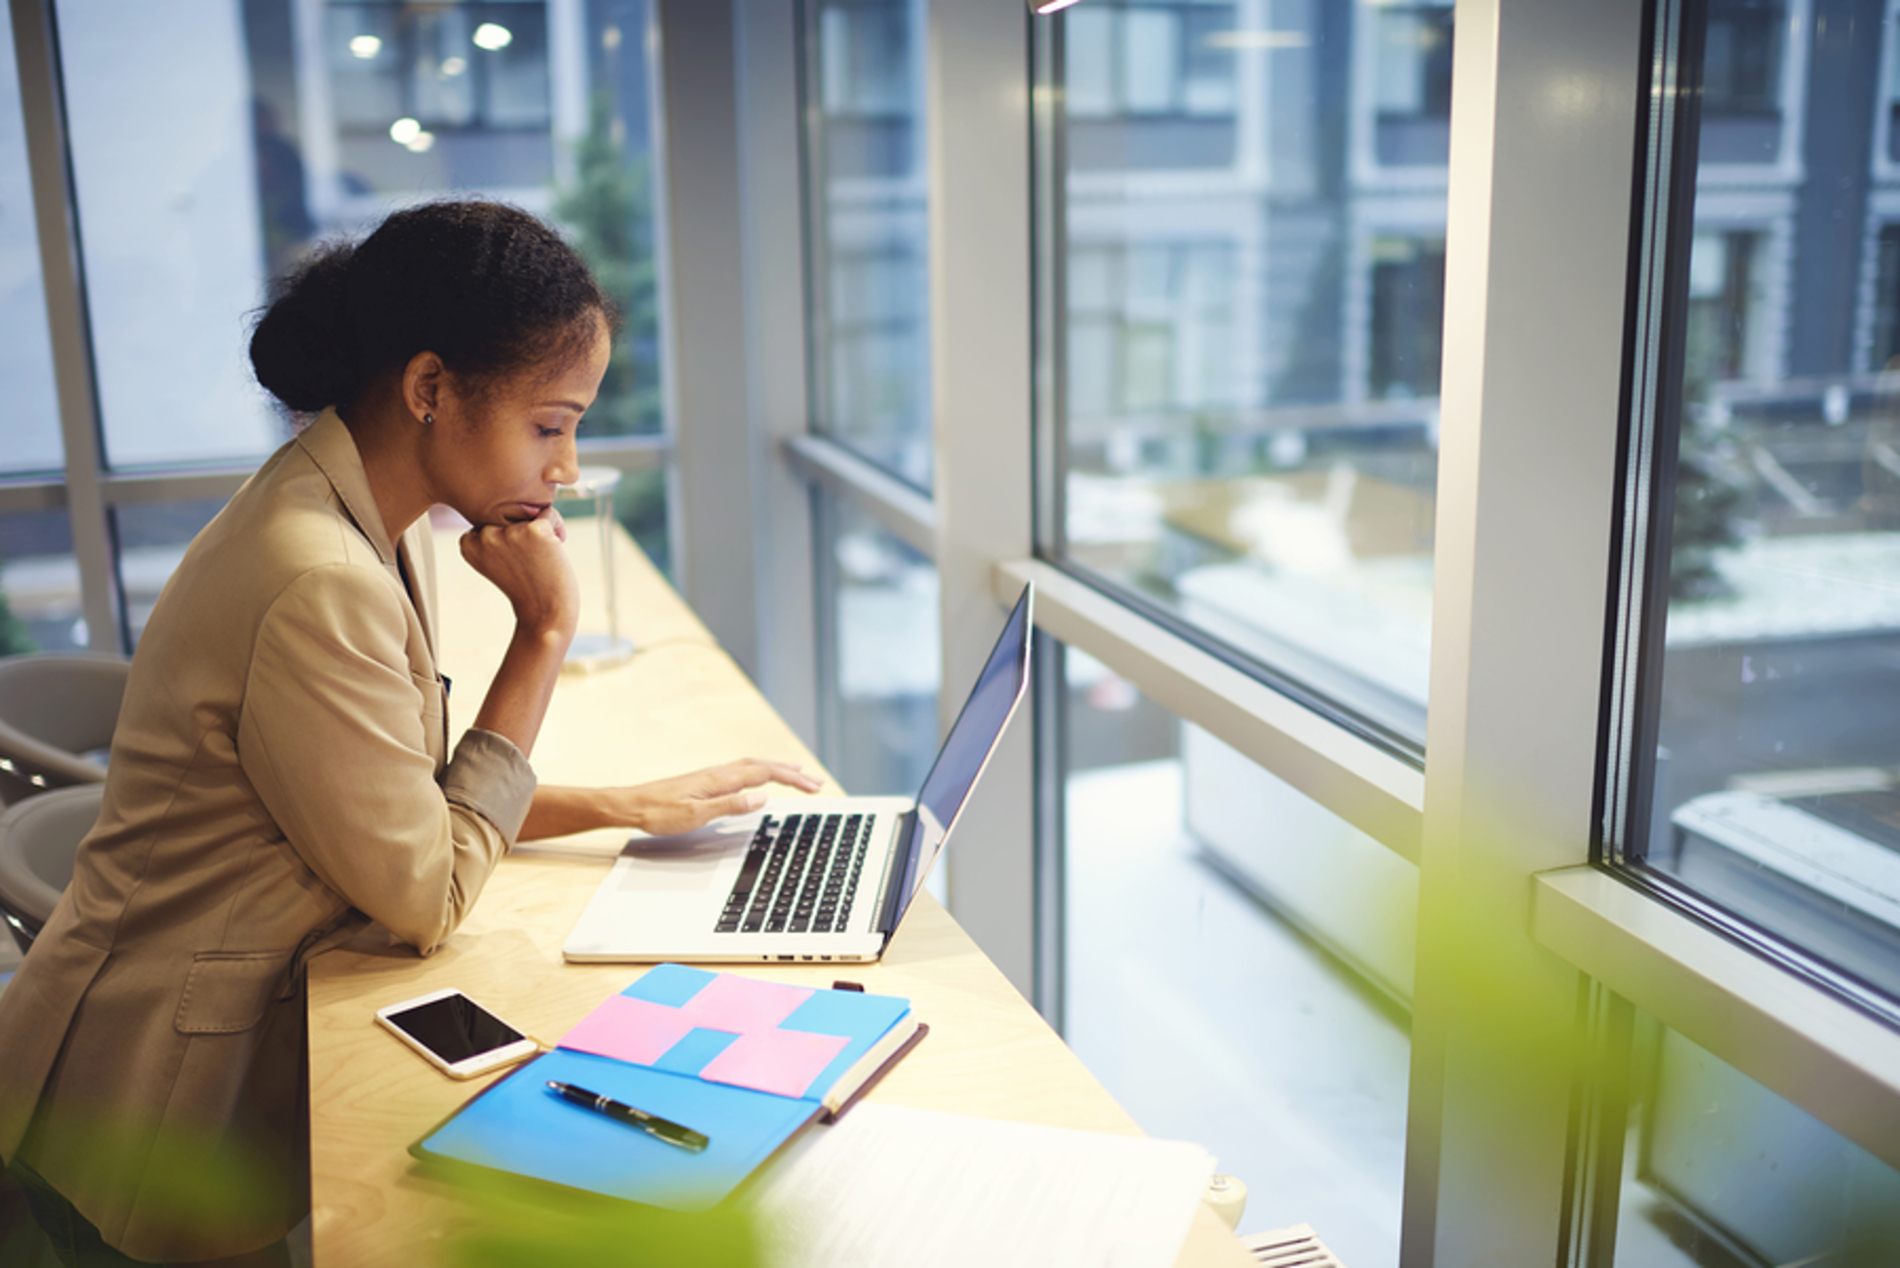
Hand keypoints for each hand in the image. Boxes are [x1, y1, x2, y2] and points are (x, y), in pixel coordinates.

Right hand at [460, 509, 578, 638]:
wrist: (545, 614)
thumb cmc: (524, 585)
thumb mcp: (495, 558)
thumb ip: (490, 533)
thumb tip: (501, 500)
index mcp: (468, 541)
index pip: (492, 518)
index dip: (509, 536)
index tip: (513, 559)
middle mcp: (484, 535)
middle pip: (510, 512)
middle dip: (524, 531)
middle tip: (529, 561)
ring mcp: (509, 532)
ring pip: (531, 512)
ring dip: (542, 532)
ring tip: (540, 559)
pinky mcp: (535, 531)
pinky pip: (550, 513)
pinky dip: (557, 530)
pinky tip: (554, 552)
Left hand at [623, 759, 824, 835]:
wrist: (632, 804)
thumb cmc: (659, 812)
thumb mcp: (696, 815)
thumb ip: (731, 805)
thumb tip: (763, 797)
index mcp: (721, 779)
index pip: (765, 774)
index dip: (792, 778)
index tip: (813, 785)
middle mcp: (719, 772)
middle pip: (764, 766)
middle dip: (792, 772)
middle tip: (816, 781)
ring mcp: (713, 775)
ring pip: (754, 766)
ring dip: (778, 769)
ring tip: (798, 772)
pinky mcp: (706, 781)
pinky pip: (743, 770)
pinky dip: (761, 770)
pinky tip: (761, 777)